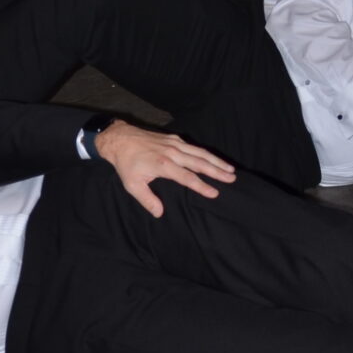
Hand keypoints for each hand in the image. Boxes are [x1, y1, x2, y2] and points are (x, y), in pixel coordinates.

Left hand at [95, 121, 235, 218]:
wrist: (120, 139)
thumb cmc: (126, 164)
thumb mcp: (132, 185)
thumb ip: (147, 199)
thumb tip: (160, 213)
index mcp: (163, 165)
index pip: (188, 177)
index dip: (202, 186)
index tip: (215, 193)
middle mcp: (172, 153)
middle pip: (200, 162)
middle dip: (217, 170)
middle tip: (232, 178)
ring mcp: (174, 144)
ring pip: (200, 152)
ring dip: (216, 160)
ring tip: (230, 168)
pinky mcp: (173, 139)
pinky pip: (193, 147)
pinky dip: (205, 153)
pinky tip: (213, 158)